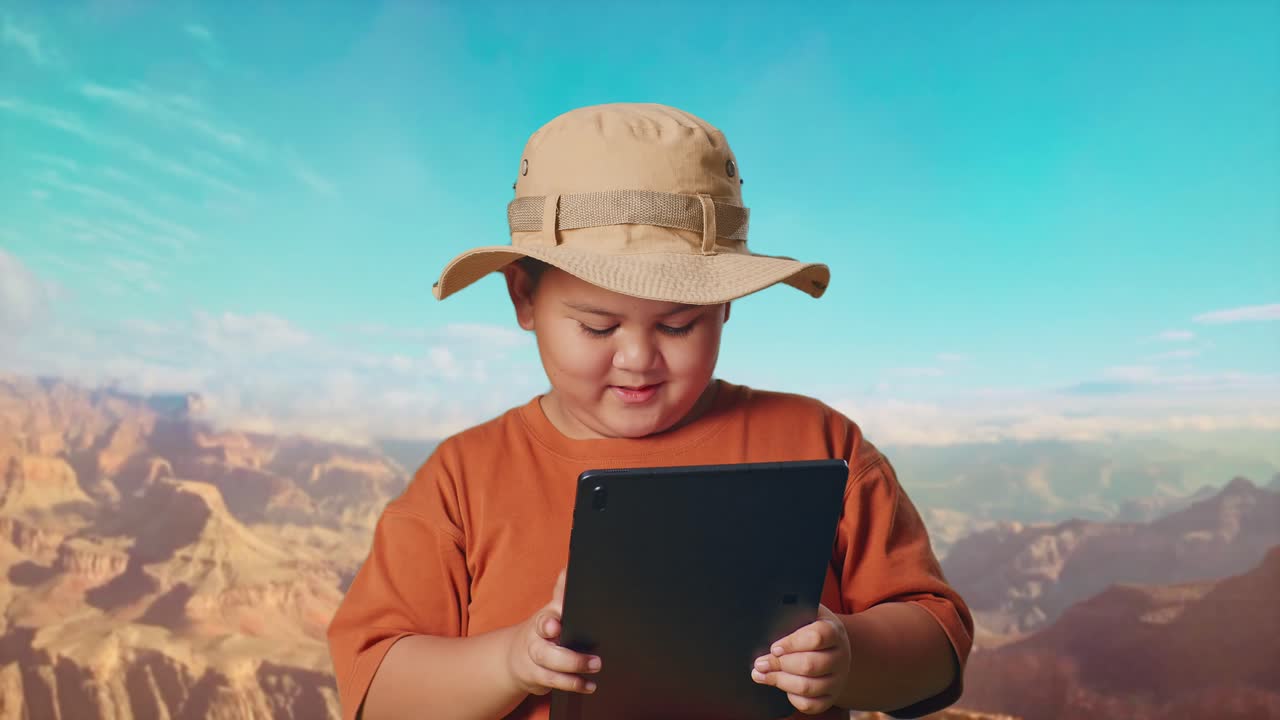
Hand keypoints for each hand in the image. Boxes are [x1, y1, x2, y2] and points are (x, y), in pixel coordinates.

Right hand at [504, 568, 600, 695]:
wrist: (517, 655)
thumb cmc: (544, 628)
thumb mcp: (553, 608)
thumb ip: (563, 590)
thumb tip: (570, 566)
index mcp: (543, 620)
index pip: (544, 620)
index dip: (549, 624)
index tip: (555, 626)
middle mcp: (537, 641)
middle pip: (547, 652)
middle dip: (570, 658)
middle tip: (596, 661)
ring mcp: (536, 661)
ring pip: (551, 671)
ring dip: (574, 673)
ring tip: (596, 669)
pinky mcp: (538, 677)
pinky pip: (555, 683)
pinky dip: (573, 684)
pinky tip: (590, 685)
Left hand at [751, 604, 850, 714]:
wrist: (834, 649)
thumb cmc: (812, 628)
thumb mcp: (808, 614)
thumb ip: (792, 611)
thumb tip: (769, 611)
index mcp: (834, 632)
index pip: (817, 637)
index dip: (792, 643)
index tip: (774, 647)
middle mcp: (840, 657)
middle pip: (809, 665)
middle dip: (779, 665)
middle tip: (760, 663)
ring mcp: (837, 679)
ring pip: (808, 687)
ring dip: (780, 681)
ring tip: (761, 674)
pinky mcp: (830, 698)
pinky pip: (810, 704)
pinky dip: (792, 697)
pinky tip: (781, 685)